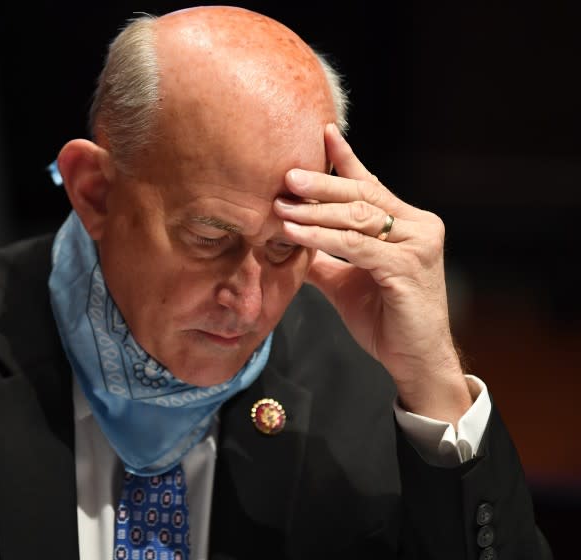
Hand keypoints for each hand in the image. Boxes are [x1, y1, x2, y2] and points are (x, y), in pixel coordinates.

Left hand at [274, 124, 471, 422]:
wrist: (415, 361)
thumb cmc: (386, 319)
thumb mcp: (346, 281)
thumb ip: (324, 257)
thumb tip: (291, 239)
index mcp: (407, 223)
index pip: (371, 185)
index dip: (346, 160)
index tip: (323, 132)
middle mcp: (418, 226)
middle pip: (362, 195)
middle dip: (320, 183)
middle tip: (287, 174)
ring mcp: (417, 244)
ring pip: (357, 217)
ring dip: (314, 211)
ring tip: (280, 204)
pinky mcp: (406, 267)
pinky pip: (355, 246)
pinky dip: (321, 237)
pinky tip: (294, 232)